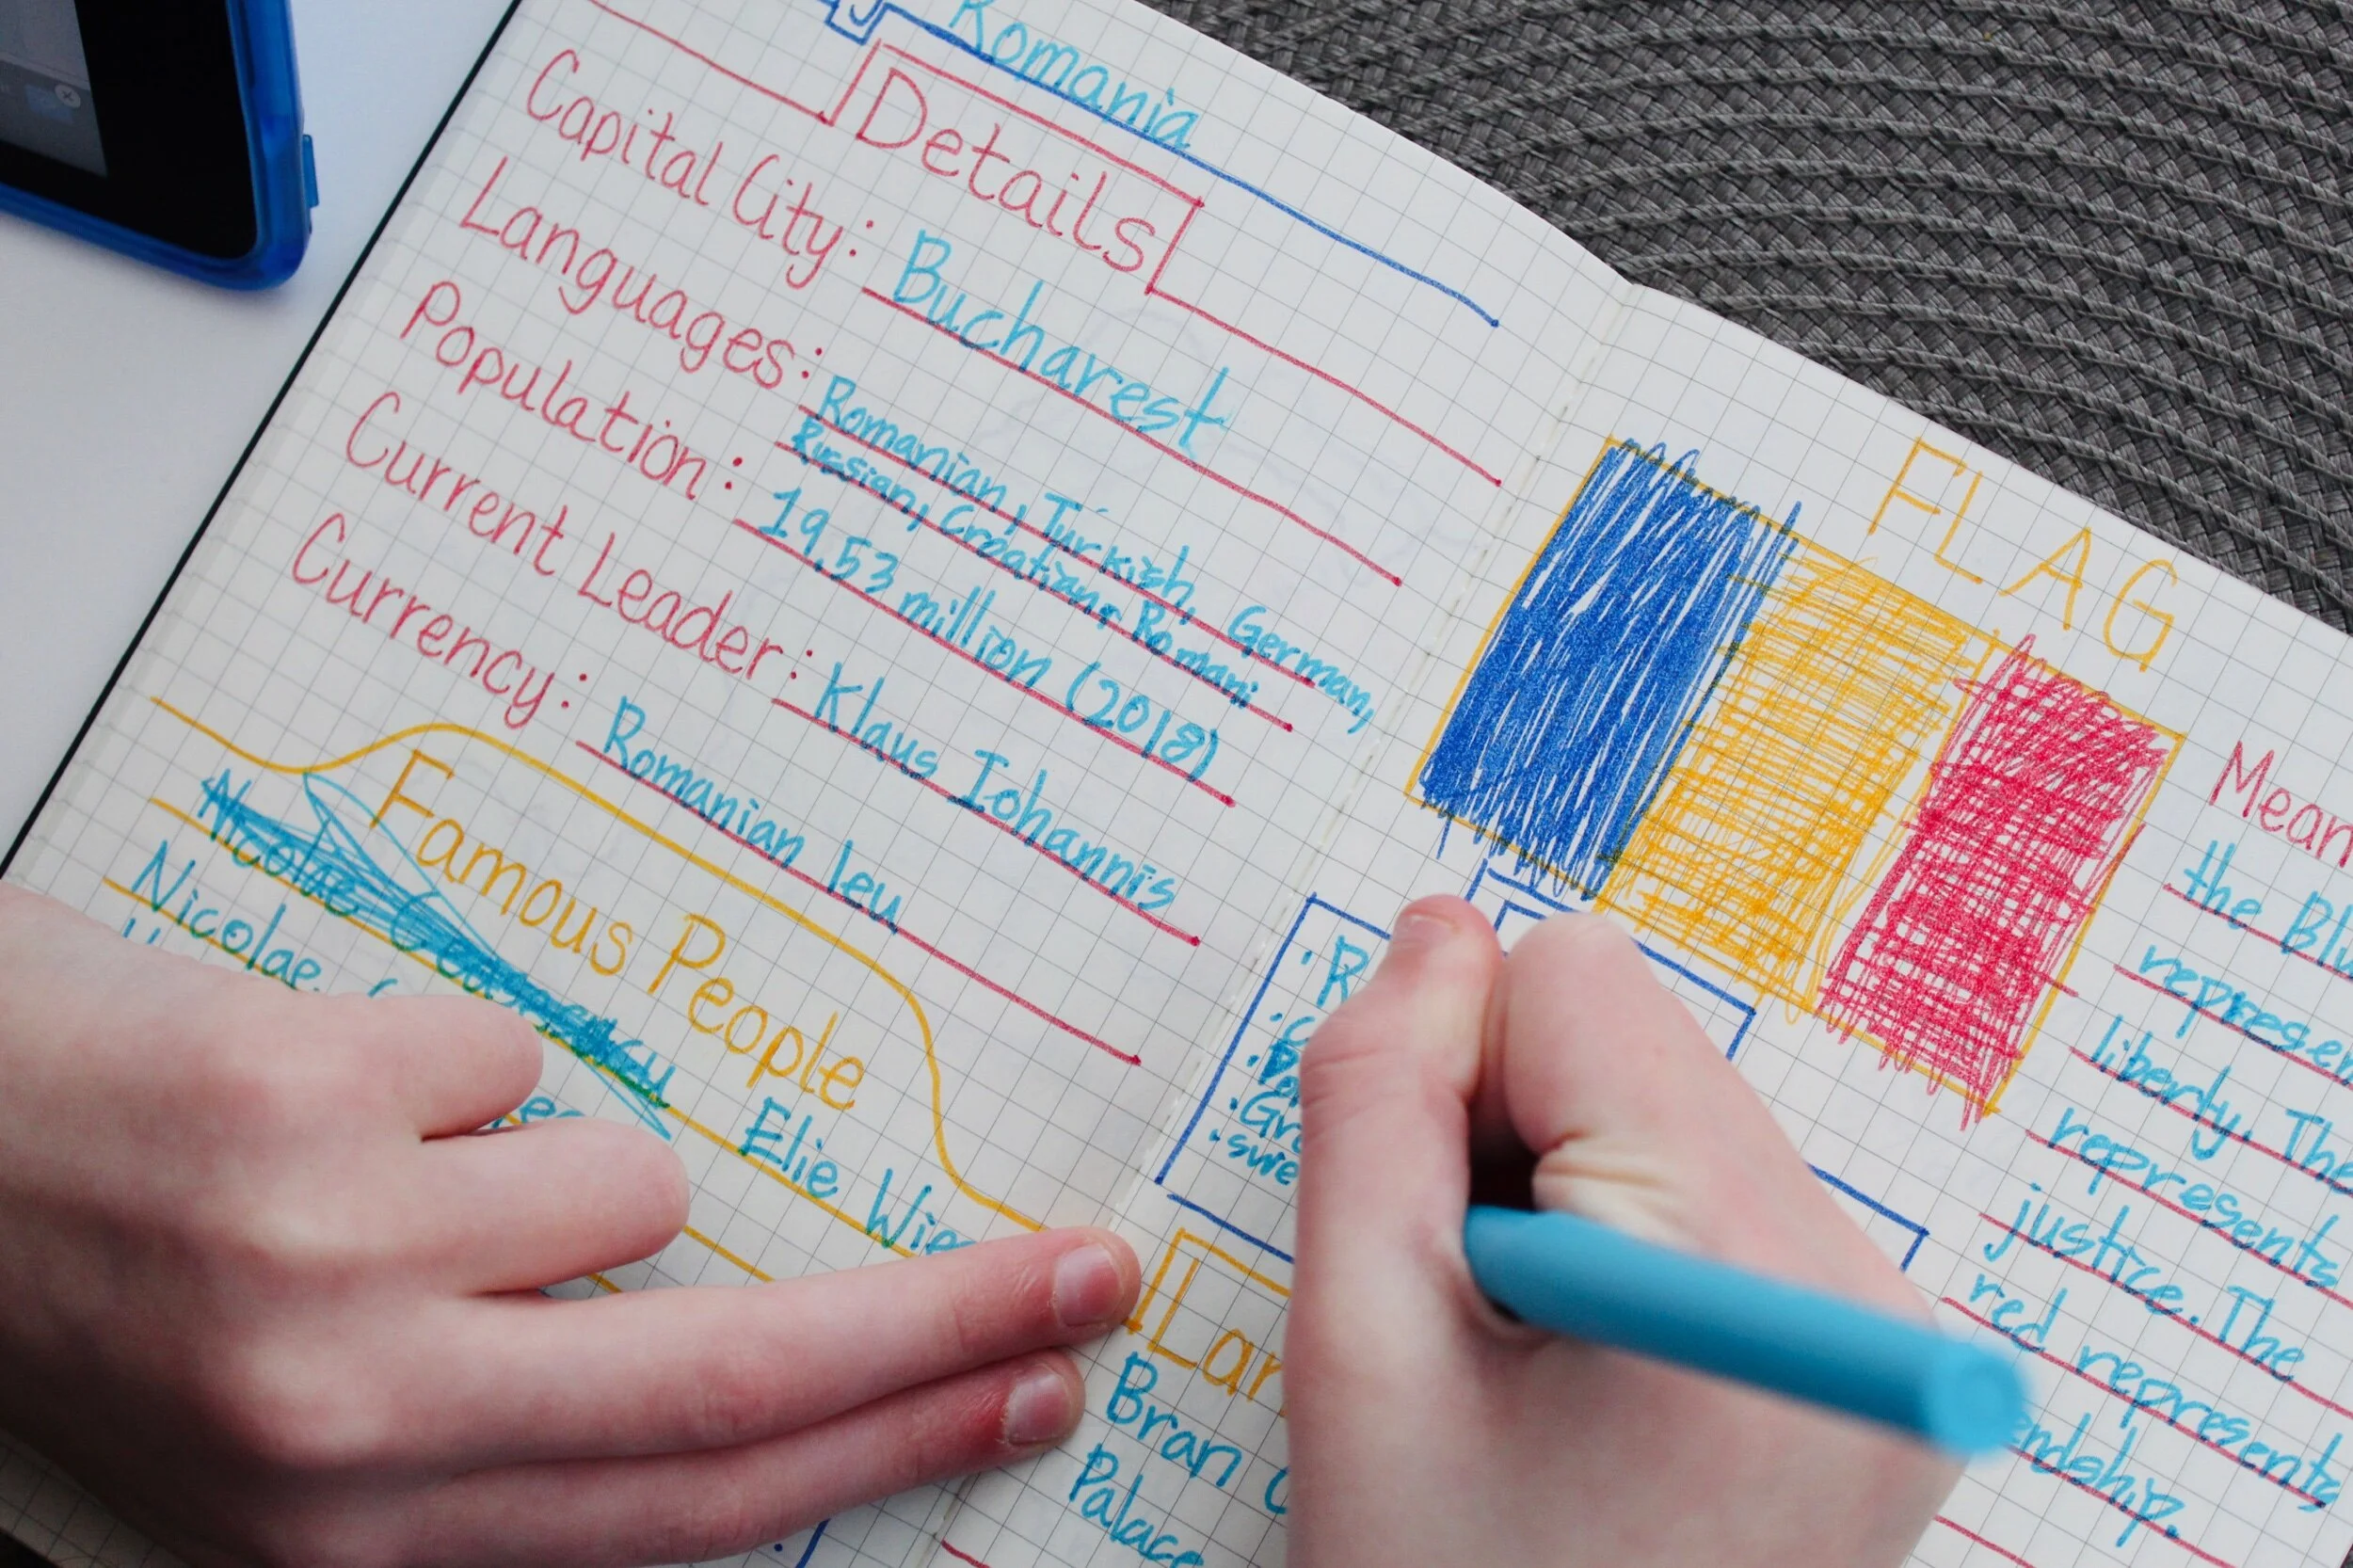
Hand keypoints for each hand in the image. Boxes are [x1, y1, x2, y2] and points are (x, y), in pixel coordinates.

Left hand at [0, 885, 1138, 1567]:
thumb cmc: (114, 1281)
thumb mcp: (309, 1423)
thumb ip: (509, 1422)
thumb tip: (742, 1353)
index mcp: (360, 1537)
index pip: (695, 1515)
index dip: (895, 1455)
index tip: (1027, 1399)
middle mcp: (350, 1436)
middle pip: (734, 1383)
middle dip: (943, 1327)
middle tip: (1084, 1272)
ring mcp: (328, 1269)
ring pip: (628, 1188)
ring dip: (550, 1157)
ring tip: (402, 1150)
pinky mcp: (302, 1107)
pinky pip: (508, 1056)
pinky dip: (445, 1060)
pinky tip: (327, 1082)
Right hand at [1286, 897, 1956, 1567]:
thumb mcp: (1360, 1347)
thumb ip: (1373, 1100)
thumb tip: (1436, 931)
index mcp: (1750, 1267)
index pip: (1572, 980)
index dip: (1447, 1083)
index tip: (1434, 1249)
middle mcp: (1865, 1273)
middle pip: (1631, 1043)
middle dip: (1510, 1147)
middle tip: (1474, 1331)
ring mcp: (1882, 1313)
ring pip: (1663, 1111)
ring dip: (1556, 1203)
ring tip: (1526, 1372)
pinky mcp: (1868, 1340)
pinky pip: (1709, 1192)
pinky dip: (1615, 1249)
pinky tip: (1582, 1379)